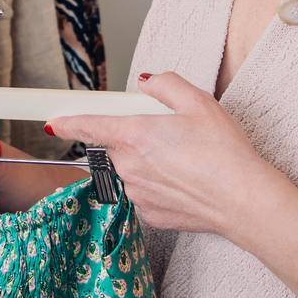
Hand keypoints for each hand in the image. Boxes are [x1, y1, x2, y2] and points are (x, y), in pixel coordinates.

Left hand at [46, 71, 284, 237]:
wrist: (243, 201)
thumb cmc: (224, 152)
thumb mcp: (199, 102)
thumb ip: (166, 84)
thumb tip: (147, 82)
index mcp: (135, 135)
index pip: (90, 126)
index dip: (69, 122)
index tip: (54, 121)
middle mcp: (129, 167)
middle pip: (116, 147)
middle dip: (133, 138)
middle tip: (169, 135)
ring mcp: (137, 194)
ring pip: (129, 171)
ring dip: (145, 164)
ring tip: (183, 162)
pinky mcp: (149, 215)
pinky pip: (142, 194)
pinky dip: (156, 186)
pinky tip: (183, 183)